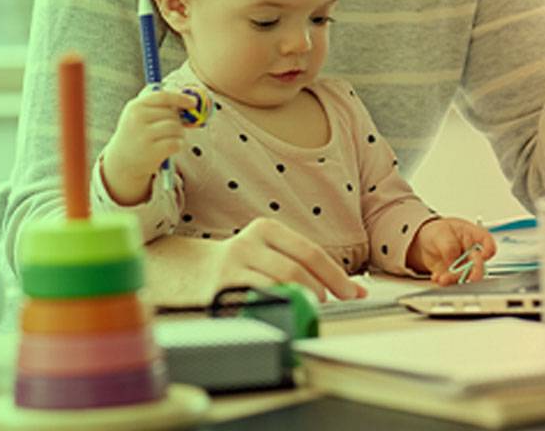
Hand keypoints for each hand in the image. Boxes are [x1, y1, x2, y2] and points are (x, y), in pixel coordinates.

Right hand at [99, 87, 196, 205]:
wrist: (122, 161)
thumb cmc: (135, 134)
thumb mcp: (137, 115)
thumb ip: (157, 104)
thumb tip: (184, 97)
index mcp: (135, 106)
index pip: (163, 97)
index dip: (180, 98)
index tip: (192, 102)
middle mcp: (137, 119)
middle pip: (172, 114)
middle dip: (177, 121)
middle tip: (169, 130)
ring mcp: (144, 136)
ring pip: (176, 128)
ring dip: (179, 134)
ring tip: (169, 138)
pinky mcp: (152, 152)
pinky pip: (176, 143)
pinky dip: (178, 145)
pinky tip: (169, 148)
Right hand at [210, 219, 367, 301]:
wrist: (191, 269)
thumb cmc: (242, 263)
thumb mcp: (268, 250)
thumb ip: (302, 263)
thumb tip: (350, 289)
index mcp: (266, 229)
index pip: (310, 252)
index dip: (335, 275)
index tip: (353, 293)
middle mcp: (248, 243)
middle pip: (295, 270)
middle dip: (319, 292)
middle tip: (327, 305)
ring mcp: (232, 267)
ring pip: (277, 287)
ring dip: (300, 303)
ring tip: (306, 310)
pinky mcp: (221, 290)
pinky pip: (256, 302)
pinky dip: (276, 310)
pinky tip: (282, 315)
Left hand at [406, 217, 496, 284]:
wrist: (425, 242)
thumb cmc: (439, 232)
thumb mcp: (441, 232)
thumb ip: (449, 246)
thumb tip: (453, 260)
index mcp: (475, 237)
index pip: (488, 244)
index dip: (488, 251)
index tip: (481, 256)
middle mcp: (473, 254)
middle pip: (480, 266)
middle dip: (474, 273)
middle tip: (465, 277)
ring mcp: (465, 266)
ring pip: (466, 277)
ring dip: (455, 279)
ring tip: (442, 278)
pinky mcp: (456, 275)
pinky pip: (454, 282)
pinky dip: (445, 282)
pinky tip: (437, 277)